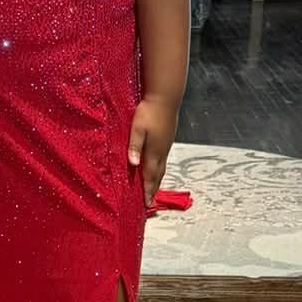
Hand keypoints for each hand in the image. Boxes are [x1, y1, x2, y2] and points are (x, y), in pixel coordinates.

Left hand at [128, 96, 178, 210]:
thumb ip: (135, 147)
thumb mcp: (137, 129)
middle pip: (158, 175)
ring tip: (153, 189)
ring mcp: (166, 146)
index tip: (147, 203)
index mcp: (154, 152)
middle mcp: (162, 152)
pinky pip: (163, 160)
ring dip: (157, 180)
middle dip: (153, 189)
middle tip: (150, 202)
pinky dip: (159, 170)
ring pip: (162, 168)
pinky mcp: (167, 140)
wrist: (165, 98)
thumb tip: (133, 164)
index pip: (149, 176)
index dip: (147, 190)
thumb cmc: (149, 112)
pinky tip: (156, 168)